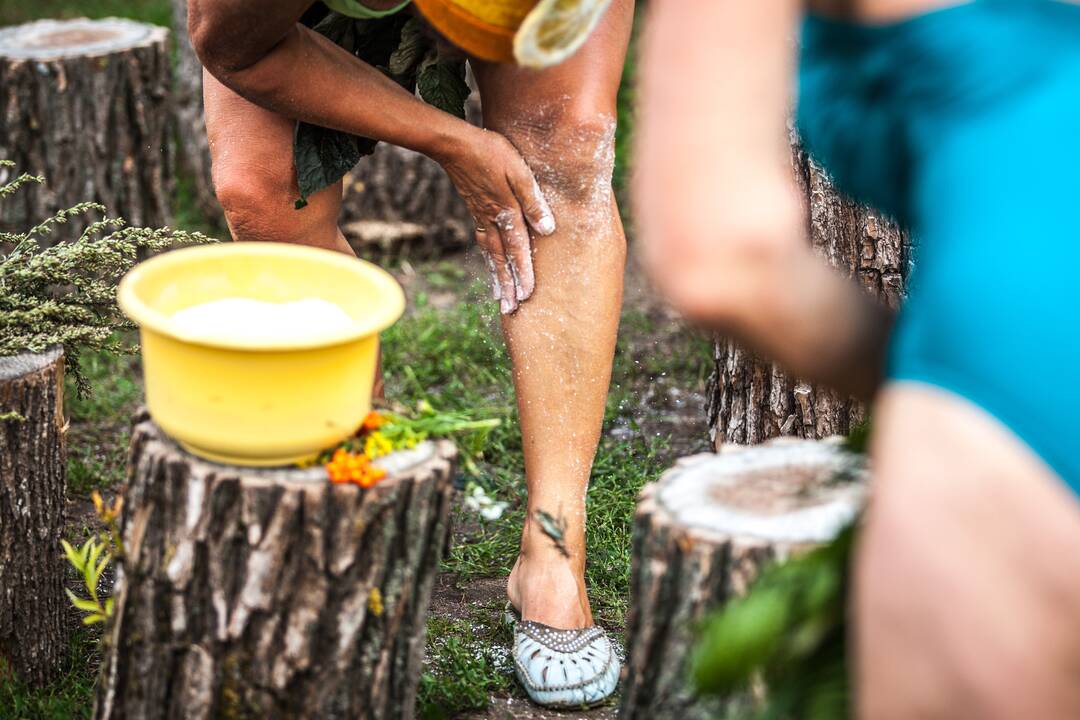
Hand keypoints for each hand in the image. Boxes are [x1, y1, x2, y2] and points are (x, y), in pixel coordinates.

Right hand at [437, 126, 555, 313]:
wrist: (454, 144)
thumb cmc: (491, 152)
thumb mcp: (519, 172)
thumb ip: (533, 200)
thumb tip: (548, 229)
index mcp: (505, 213)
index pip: (518, 249)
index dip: (523, 273)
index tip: (527, 297)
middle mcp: (491, 221)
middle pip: (501, 260)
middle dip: (507, 286)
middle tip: (510, 310)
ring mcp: (481, 217)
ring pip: (490, 254)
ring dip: (496, 277)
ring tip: (499, 298)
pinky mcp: (475, 210)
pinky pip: (483, 242)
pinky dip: (487, 259)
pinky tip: (490, 264)